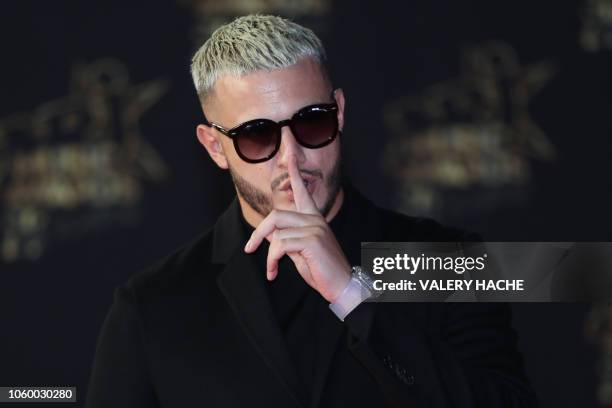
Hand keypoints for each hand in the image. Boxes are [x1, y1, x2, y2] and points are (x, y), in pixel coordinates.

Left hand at [244, 154, 350, 302]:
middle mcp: (315, 219)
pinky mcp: (312, 240)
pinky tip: (274, 272)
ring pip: (277, 233)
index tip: (291, 156)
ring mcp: (315, 228)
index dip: (295, 174)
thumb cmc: (321, 270)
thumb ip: (285, 239)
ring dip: (268, 255)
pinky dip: (272, 261)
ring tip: (271, 269)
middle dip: (259, 233)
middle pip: (276, 215)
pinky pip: (281, 245)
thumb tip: (267, 233)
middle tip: (249, 249)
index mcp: (314, 219)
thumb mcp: (299, 252)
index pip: (303, 192)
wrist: (341, 286)